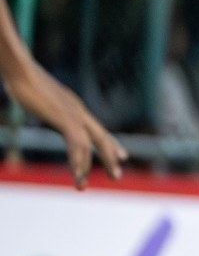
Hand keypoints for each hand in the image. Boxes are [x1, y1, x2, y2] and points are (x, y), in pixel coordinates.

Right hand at [6, 66, 125, 188]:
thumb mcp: (42, 98)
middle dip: (110, 156)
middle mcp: (79, 111)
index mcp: (75, 107)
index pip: (98, 128)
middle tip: (117, 176)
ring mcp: (73, 114)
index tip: (122, 155)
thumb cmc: (24, 79)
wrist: (20, 69)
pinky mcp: (64, 118)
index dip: (111, 143)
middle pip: (102, 137)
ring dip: (88, 166)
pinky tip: (77, 174)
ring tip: (82, 186)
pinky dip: (77, 161)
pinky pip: (76, 145)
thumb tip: (45, 107)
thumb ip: (49, 106)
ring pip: (90, 145)